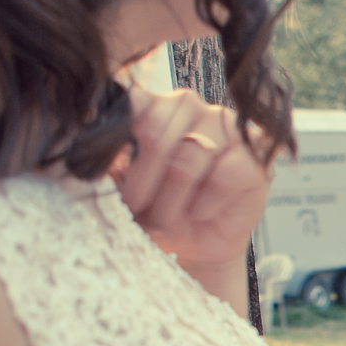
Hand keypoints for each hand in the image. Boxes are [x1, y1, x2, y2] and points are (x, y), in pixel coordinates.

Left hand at [117, 87, 270, 308]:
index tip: (111, 183)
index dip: (119, 149)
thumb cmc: (153, 209)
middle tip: (136, 212)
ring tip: (165, 220)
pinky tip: (200, 212)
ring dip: (172, 201)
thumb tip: (90, 154)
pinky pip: (224, 175)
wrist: (192, 242)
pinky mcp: (255, 155)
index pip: (131, 105)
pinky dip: (206, 203)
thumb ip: (107, 161)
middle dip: (142, 185)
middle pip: (156, 134)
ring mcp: (227, 126)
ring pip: (190, 157)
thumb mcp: (118, 185)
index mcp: (152, 103)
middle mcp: (189, 105)